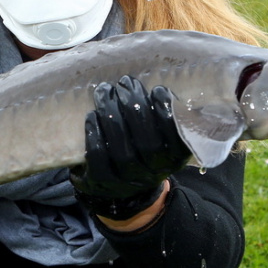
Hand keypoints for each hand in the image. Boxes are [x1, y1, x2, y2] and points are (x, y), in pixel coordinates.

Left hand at [70, 75, 190, 221]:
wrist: (120, 189)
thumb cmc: (143, 150)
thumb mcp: (163, 137)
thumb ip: (168, 116)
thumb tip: (166, 78)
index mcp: (175, 158)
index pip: (176, 137)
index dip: (166, 111)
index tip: (157, 89)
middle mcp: (154, 173)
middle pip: (147, 142)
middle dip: (134, 106)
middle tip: (125, 82)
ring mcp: (128, 181)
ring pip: (121, 149)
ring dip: (111, 114)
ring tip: (105, 91)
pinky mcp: (102, 182)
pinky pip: (98, 157)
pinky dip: (94, 133)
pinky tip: (91, 115)